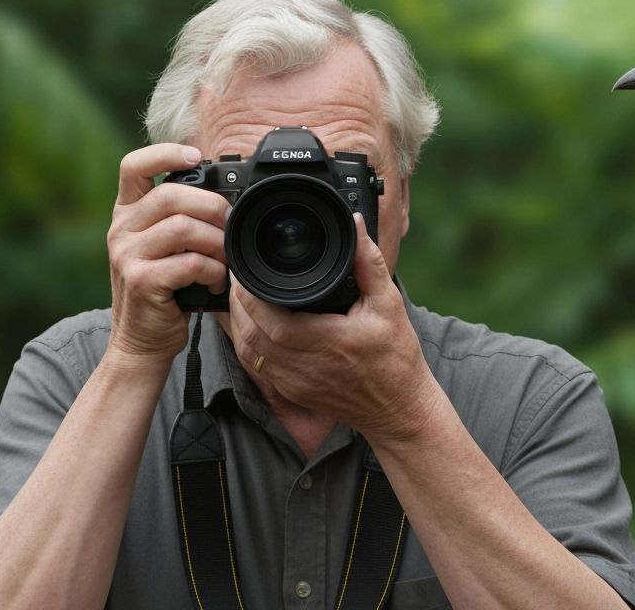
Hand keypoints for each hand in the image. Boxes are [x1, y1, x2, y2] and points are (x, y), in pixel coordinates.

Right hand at [106, 144, 229, 362]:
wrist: (142, 341)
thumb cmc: (164, 291)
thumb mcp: (164, 247)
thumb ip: (181, 219)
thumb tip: (228, 200)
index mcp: (126, 214)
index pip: (132, 166)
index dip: (165, 153)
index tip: (196, 156)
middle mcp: (120, 230)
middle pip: (170, 195)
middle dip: (212, 206)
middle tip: (230, 225)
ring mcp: (126, 255)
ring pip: (184, 228)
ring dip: (217, 242)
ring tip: (225, 259)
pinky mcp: (140, 281)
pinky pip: (190, 262)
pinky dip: (214, 271)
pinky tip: (216, 281)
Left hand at [229, 213, 440, 440]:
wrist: (398, 409)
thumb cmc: (396, 358)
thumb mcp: (389, 304)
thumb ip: (369, 263)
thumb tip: (357, 226)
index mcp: (328, 342)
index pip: (270, 319)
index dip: (249, 294)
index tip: (245, 268)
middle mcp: (305, 366)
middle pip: (250, 333)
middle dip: (237, 301)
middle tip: (236, 273)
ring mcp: (294, 383)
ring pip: (247, 351)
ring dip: (238, 322)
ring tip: (239, 293)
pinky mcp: (291, 392)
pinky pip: (256, 365)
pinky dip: (248, 341)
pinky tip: (251, 322)